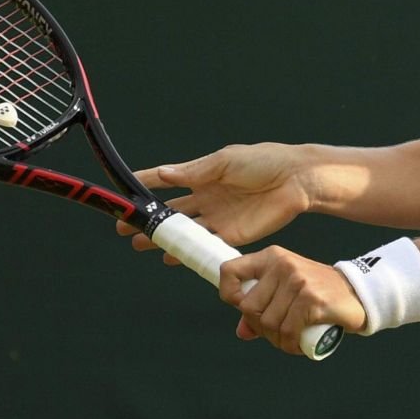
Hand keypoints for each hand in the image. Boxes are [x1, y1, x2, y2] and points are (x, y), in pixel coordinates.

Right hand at [116, 144, 316, 262]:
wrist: (296, 180)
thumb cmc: (264, 162)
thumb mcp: (225, 161)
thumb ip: (195, 171)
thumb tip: (163, 174)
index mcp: (203, 175)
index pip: (167, 179)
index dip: (145, 185)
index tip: (123, 191)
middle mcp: (207, 197)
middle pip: (170, 211)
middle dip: (147, 219)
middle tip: (123, 227)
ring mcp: (218, 217)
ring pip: (184, 231)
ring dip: (162, 238)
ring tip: (139, 244)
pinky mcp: (232, 235)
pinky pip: (205, 245)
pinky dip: (187, 252)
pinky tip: (171, 257)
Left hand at [218, 246, 366, 354]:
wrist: (358, 293)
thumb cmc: (318, 292)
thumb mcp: (287, 291)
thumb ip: (263, 308)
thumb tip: (242, 331)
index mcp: (271, 257)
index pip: (230, 270)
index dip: (230, 295)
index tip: (244, 309)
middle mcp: (282, 264)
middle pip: (248, 307)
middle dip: (260, 328)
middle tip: (277, 333)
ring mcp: (297, 281)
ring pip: (268, 324)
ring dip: (277, 341)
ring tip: (290, 340)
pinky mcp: (311, 299)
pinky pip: (287, 332)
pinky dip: (290, 346)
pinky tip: (298, 346)